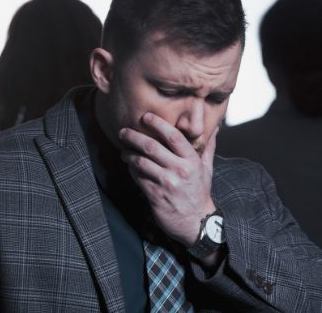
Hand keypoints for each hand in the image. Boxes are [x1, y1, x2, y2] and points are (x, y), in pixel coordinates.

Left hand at [118, 112, 217, 246]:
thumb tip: (214, 128)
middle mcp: (179, 170)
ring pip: (140, 162)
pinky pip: (137, 177)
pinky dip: (131, 169)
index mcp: (191, 161)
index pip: (174, 137)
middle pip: (151, 147)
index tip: (145, 116)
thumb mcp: (206, 169)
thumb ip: (207, 147)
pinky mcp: (155, 195)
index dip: (158, 124)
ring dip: (128, 154)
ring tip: (124, 150)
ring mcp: (166, 183)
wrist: (195, 222)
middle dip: (133, 136)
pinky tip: (129, 166)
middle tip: (122, 131)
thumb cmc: (198, 192)